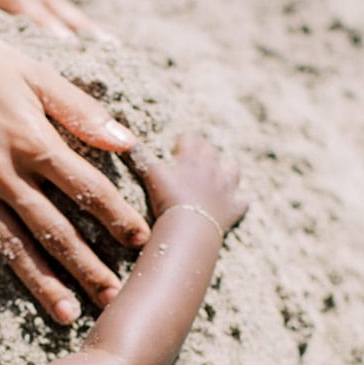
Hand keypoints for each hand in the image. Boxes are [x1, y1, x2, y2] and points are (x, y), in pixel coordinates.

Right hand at [0, 0, 148, 324]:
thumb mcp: (37, 74)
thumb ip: (81, 111)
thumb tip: (126, 142)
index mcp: (33, 141)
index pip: (85, 187)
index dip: (116, 215)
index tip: (140, 240)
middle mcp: (4, 172)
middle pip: (54, 229)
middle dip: (87, 266)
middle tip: (115, 298)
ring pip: (14, 244)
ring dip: (43, 282)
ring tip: (68, 314)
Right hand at [128, 135, 247, 237]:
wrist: (189, 226)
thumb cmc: (167, 198)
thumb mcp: (149, 173)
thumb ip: (137, 154)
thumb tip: (122, 138)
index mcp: (191, 158)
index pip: (190, 140)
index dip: (183, 142)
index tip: (176, 147)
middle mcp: (211, 169)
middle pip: (211, 151)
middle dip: (203, 151)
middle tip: (193, 157)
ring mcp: (225, 188)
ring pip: (232, 171)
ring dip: (226, 170)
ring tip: (217, 174)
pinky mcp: (233, 208)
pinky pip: (241, 202)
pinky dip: (237, 201)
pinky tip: (233, 203)